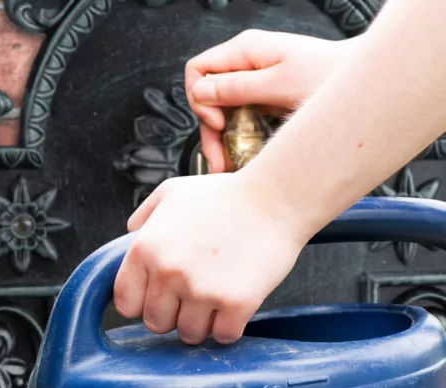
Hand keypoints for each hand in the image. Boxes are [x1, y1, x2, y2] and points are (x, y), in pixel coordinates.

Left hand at [113, 172, 312, 344]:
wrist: (275, 197)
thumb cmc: (224, 194)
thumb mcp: (171, 193)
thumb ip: (144, 216)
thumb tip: (130, 235)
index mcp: (145, 249)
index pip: (125, 303)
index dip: (142, 304)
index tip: (158, 298)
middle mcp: (168, 273)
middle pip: (156, 323)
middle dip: (173, 315)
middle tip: (192, 298)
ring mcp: (201, 290)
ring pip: (189, 335)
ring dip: (201, 324)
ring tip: (214, 301)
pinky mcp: (235, 303)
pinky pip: (222, 337)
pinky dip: (229, 328)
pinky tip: (234, 308)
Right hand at [185, 30, 356, 171]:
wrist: (360, 82)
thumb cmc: (328, 75)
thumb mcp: (279, 83)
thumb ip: (237, 87)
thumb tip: (201, 91)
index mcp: (246, 50)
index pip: (198, 70)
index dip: (199, 99)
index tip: (217, 121)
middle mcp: (245, 64)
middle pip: (205, 97)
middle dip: (208, 131)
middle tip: (219, 159)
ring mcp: (252, 82)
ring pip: (218, 113)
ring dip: (219, 141)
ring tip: (227, 166)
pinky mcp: (261, 99)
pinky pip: (236, 119)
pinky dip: (235, 140)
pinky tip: (240, 157)